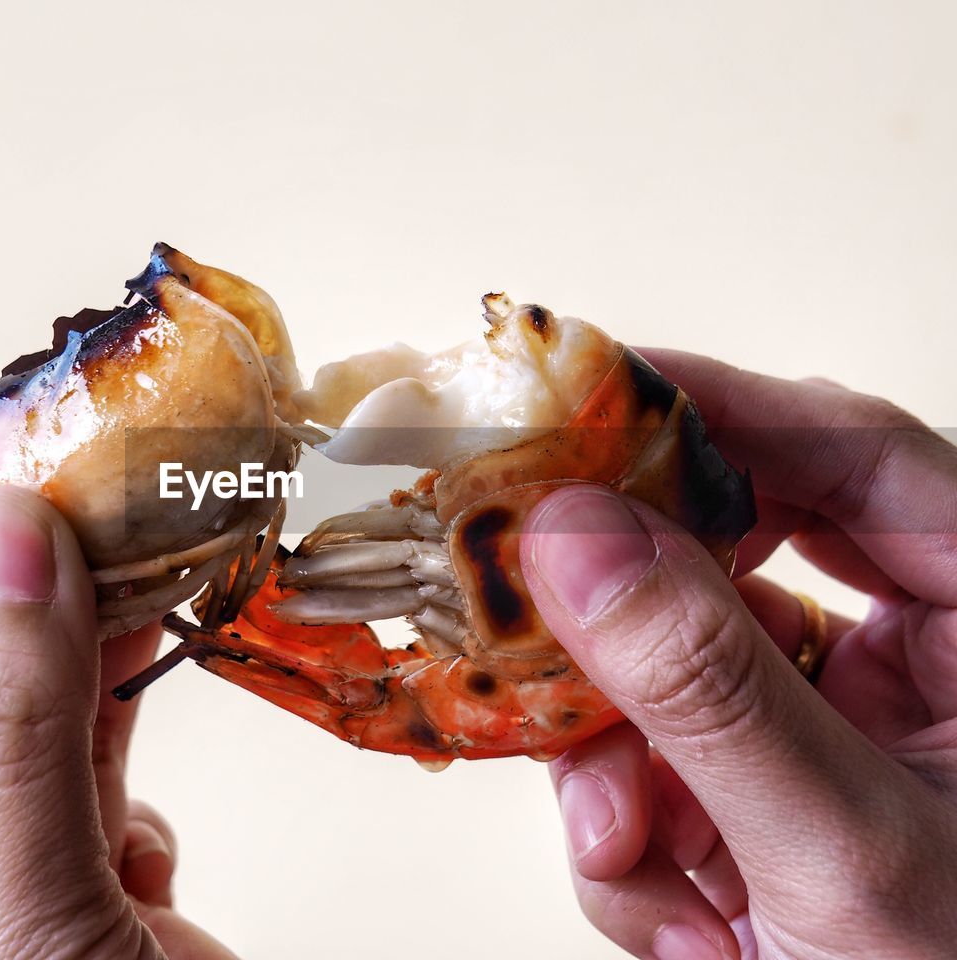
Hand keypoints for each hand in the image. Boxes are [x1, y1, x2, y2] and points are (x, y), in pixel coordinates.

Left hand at [0, 487, 235, 958]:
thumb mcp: (23, 927)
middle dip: (13, 635)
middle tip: (60, 521)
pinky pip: (97, 817)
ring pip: (35, 762)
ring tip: (125, 566)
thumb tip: (3, 547)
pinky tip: (147, 790)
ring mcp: (5, 927)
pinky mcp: (95, 928)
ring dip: (89, 677)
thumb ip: (11, 742)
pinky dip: (132, 793)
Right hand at [521, 354, 956, 959]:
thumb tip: (576, 537)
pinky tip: (681, 918)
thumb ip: (708, 688)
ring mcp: (830, 724)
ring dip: (618, 764)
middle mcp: (916, 658)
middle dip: (630, 619)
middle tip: (538, 600)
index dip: (722, 408)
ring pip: (668, 670)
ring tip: (631, 850)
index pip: (859, 457)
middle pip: (734, 555)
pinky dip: (635, 837)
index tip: (589, 394)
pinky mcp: (762, 790)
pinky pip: (655, 761)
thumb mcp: (841, 849)